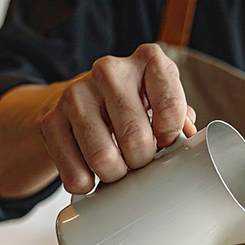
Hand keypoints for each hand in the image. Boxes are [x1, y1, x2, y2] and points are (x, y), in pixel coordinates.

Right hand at [40, 43, 196, 193]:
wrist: (78, 101)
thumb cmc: (132, 106)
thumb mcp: (160, 102)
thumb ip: (180, 120)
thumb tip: (193, 147)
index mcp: (149, 60)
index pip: (171, 108)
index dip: (171, 138)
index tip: (165, 143)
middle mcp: (109, 70)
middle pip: (136, 140)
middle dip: (142, 163)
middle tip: (139, 161)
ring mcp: (76, 93)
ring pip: (103, 159)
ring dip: (115, 176)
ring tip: (118, 168)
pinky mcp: (51, 120)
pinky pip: (75, 173)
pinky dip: (86, 184)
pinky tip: (91, 175)